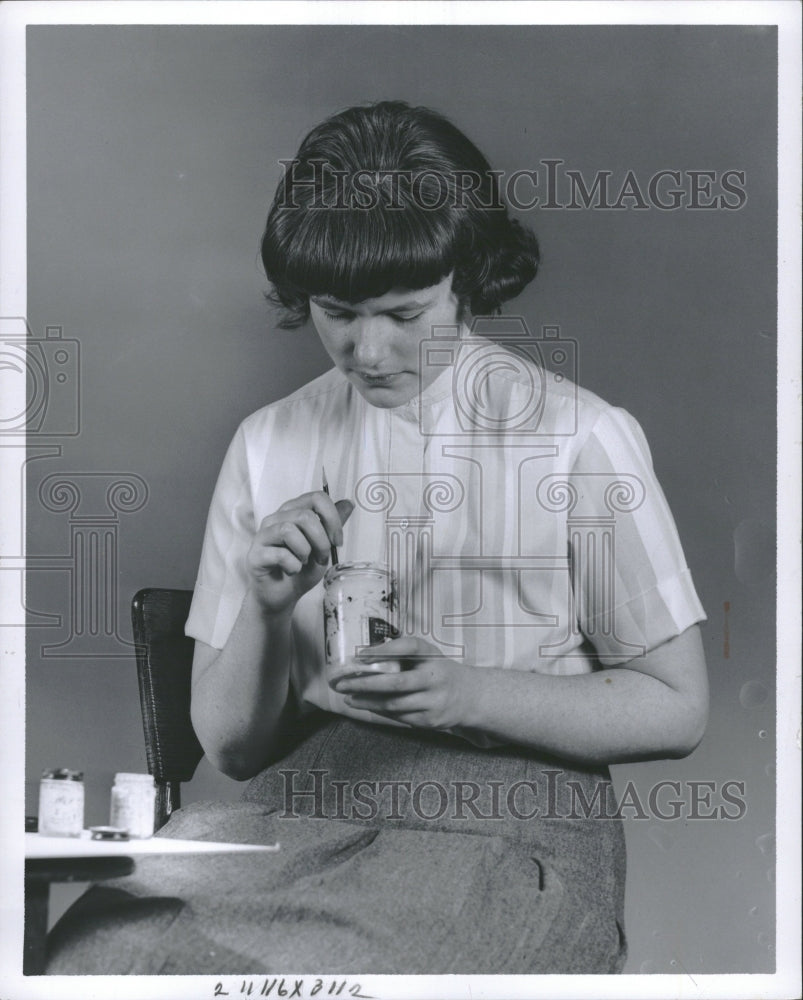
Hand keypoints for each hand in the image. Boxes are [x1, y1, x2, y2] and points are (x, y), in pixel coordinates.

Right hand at [247, 491, 352, 614]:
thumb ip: (332, 524)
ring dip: (305, 552)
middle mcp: (276, 518)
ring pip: (289, 530)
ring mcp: (263, 535)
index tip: (337, 540)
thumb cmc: (301, 569)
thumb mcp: (323, 545)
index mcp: (293, 511)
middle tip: (321, 558)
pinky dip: (293, 566)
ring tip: (303, 563)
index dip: (332, 518)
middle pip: (305, 516)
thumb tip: (348, 503)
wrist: (282, 595)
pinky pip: (280, 554)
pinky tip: (291, 570)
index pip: (316, 498)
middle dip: (321, 541)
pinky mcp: (255, 554)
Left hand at [336, 636, 477, 731]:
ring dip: (367, 702)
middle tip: (343, 683)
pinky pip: (399, 717)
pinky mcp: (430, 721)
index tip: (361, 656)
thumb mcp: (428, 655)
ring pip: (394, 704)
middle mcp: (435, 680)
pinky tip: (366, 706)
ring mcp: (433, 703)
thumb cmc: (440, 671)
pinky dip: (380, 711)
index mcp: (433, 658)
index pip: (410, 647)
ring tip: (348, 698)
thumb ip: (404, 652)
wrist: (470, 697)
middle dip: (365, 684)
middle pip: (396, 683)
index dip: (385, 650)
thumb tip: (366, 656)